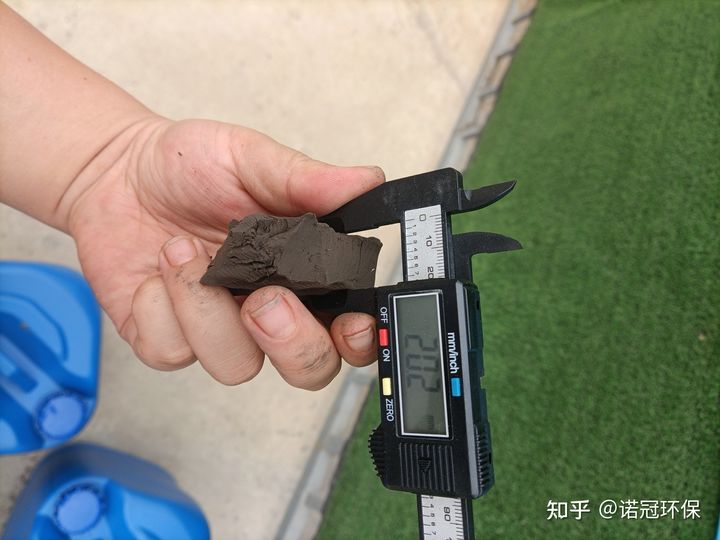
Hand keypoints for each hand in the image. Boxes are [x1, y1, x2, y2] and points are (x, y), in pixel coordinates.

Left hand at [67, 117, 383, 388]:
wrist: (119, 171)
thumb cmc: (192, 166)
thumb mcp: (253, 160)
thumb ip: (310, 179)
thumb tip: (368, 181)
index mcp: (304, 275)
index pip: (350, 330)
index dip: (360, 339)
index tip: (352, 323)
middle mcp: (267, 312)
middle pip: (308, 369)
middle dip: (292, 342)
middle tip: (266, 297)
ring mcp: (218, 330)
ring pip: (236, 366)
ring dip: (207, 310)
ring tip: (185, 250)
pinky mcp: (166, 338)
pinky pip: (172, 351)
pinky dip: (161, 306)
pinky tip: (158, 269)